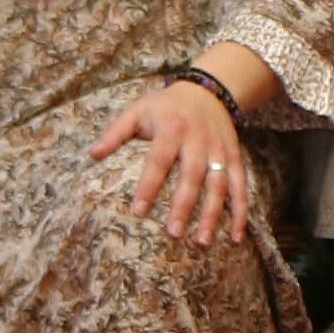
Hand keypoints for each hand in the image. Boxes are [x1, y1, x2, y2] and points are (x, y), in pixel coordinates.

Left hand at [94, 74, 260, 245]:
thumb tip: (93, 155)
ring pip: (219, 184)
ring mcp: (220, 150)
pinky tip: (235, 236)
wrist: (208, 91)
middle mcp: (199, 140)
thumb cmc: (165, 106)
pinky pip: (240, 186)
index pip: (159, 160)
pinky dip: (240, 211)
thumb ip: (115, 132)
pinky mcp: (234, 157)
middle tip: (173, 233)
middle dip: (184, 205)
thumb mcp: (137, 110)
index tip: (139, 211)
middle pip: (193, 175)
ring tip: (201, 241)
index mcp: (172, 128)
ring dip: (213, 214)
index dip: (149, 186)